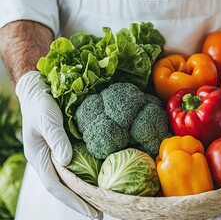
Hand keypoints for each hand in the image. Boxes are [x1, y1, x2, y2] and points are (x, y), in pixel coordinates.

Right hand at [16, 71, 102, 219]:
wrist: (39, 91)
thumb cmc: (40, 104)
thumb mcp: (47, 120)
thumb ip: (56, 139)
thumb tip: (66, 162)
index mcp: (39, 158)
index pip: (56, 186)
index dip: (73, 200)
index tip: (91, 211)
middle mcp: (48, 160)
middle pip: (65, 187)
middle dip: (81, 201)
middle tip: (101, 212)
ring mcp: (56, 155)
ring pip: (71, 178)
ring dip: (85, 191)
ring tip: (102, 201)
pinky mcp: (65, 147)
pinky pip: (76, 166)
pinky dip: (87, 175)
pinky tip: (99, 179)